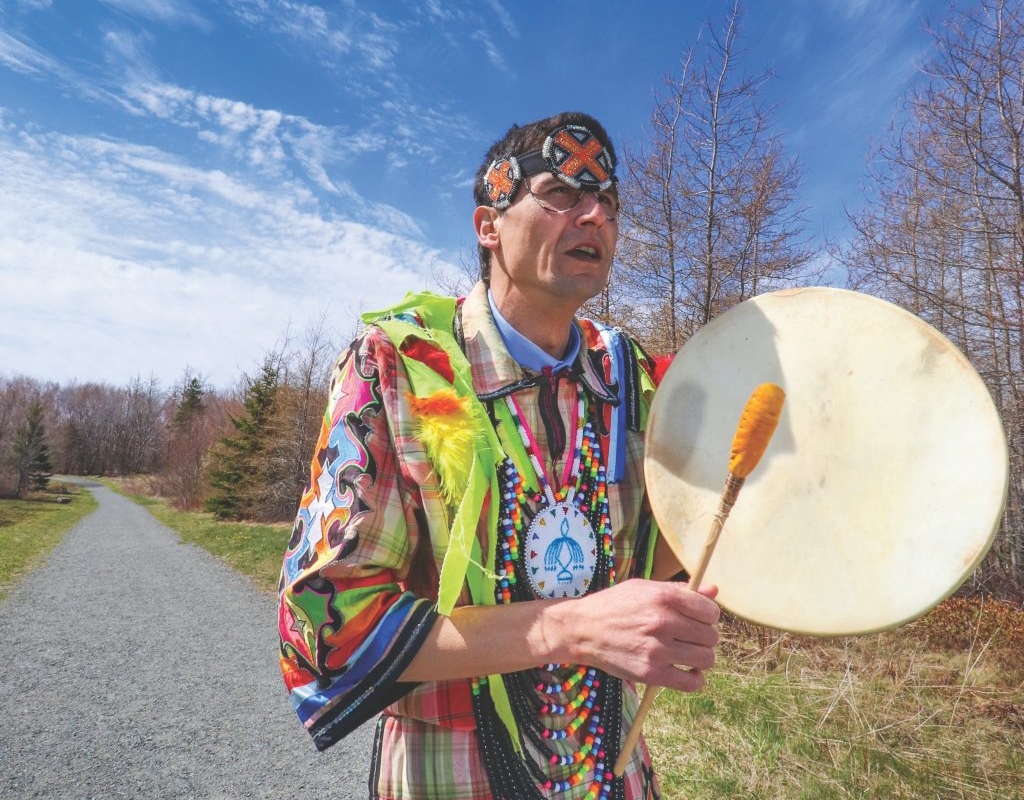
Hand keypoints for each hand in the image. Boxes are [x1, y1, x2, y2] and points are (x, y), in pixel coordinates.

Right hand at [563, 578, 719, 691]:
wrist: (582, 629)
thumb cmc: (614, 605)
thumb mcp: (645, 587)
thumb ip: (680, 590)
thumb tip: (713, 591)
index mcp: (664, 597)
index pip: (710, 611)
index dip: (708, 615)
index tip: (698, 619)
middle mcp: (663, 622)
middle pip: (710, 636)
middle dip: (704, 637)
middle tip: (689, 637)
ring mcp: (658, 649)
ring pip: (706, 659)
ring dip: (701, 657)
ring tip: (688, 653)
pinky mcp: (651, 673)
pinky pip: (691, 683)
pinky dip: (695, 679)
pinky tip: (687, 671)